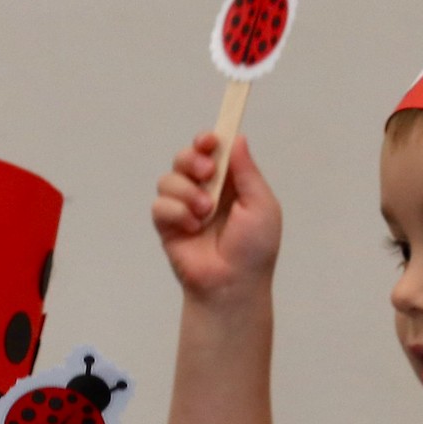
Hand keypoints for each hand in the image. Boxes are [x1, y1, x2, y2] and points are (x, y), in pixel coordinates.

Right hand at [151, 133, 282, 306]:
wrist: (233, 284)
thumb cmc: (254, 250)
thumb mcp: (262, 206)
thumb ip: (248, 172)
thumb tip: (238, 139)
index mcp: (230, 183)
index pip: (213, 151)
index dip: (208, 140)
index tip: (210, 141)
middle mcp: (205, 191)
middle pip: (185, 157)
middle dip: (192, 159)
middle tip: (207, 173)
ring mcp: (184, 208)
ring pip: (169, 178)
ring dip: (187, 192)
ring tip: (205, 212)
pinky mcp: (167, 225)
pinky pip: (160, 204)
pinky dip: (177, 212)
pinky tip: (192, 229)